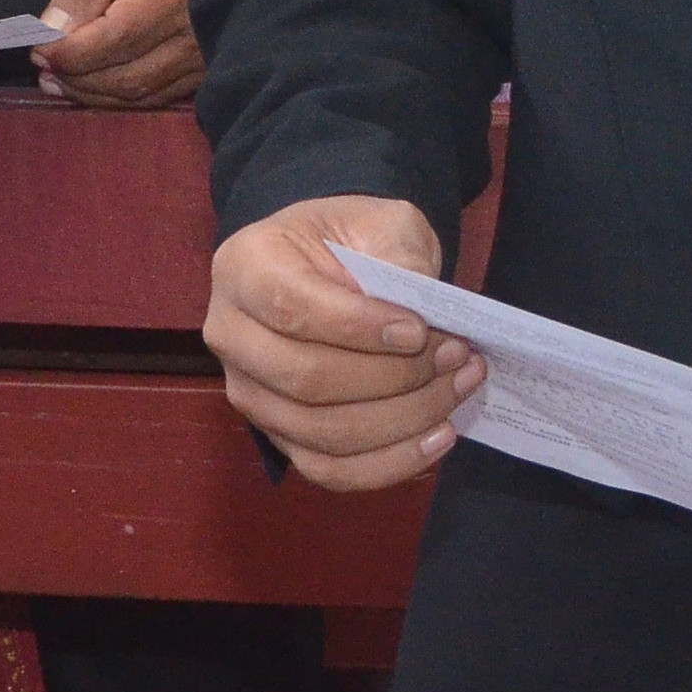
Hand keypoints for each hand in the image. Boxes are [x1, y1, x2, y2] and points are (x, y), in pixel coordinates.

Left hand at [36, 0, 232, 106]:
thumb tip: (52, 32)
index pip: (113, 41)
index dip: (69, 53)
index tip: (36, 49)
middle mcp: (194, 35)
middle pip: (124, 78)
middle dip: (75, 78)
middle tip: (41, 64)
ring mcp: (203, 57)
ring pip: (137, 94)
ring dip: (92, 92)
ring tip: (58, 76)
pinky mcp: (204, 68)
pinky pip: (155, 95)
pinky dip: (117, 94)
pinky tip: (91, 81)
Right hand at [203, 194, 477, 491]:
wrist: (330, 263)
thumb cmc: (353, 238)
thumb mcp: (381, 222)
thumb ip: (398, 256)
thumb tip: (426, 311)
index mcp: (245, 267)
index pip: (292, 308)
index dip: (359, 326)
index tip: (420, 330)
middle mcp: (231, 335)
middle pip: (307, 380)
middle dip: (394, 376)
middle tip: (458, 355)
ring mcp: (249, 394)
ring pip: (322, 432)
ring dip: (403, 419)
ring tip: (460, 386)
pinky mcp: (277, 436)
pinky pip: (329, 469)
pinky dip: (389, 463)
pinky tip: (438, 438)